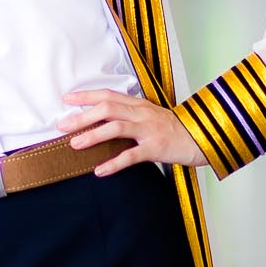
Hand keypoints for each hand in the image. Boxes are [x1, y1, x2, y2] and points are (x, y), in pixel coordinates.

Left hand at [58, 88, 208, 173]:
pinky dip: (114, 163)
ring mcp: (149, 130)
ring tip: (75, 145)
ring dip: (93, 136)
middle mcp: (142, 114)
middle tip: (62, 126)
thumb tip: (102, 120)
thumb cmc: (174, 129)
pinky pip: (132, 155)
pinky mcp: (156, 148)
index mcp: (139, 105)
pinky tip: (100, 171)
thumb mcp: (150, 116)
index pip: (108, 95)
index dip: (86, 96)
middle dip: (82, 117)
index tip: (66, 99)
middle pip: (107, 109)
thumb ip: (129, 115)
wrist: (203, 138)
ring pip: (116, 128)